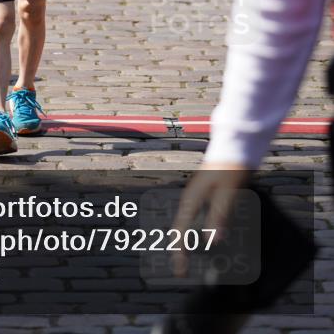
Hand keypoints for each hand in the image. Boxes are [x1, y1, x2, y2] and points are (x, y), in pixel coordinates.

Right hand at [172, 162, 250, 276]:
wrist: (235, 146)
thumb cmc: (231, 168)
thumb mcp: (228, 194)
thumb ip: (220, 217)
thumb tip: (213, 242)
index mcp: (192, 198)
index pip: (180, 229)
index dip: (179, 251)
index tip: (179, 269)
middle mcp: (191, 197)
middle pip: (180, 226)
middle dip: (179, 248)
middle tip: (180, 269)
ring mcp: (198, 195)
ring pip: (187, 222)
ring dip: (186, 240)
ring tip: (185, 256)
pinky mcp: (206, 194)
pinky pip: (195, 216)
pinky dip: (194, 229)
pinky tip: (202, 237)